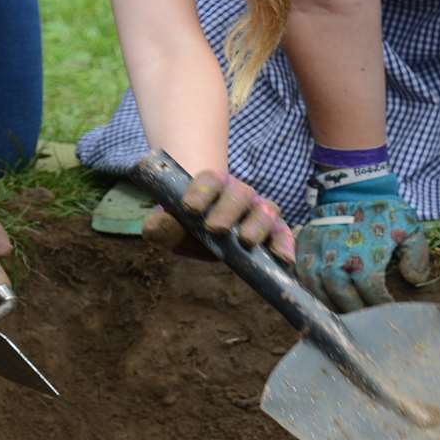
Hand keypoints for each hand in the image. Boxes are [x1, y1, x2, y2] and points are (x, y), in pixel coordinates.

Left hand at [141, 171, 295, 264]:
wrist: (206, 232)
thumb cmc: (188, 226)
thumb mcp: (170, 227)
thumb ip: (161, 226)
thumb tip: (155, 226)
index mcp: (212, 186)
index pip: (209, 179)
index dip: (200, 191)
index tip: (189, 208)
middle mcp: (238, 194)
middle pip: (239, 193)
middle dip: (227, 210)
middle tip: (214, 228)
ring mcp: (259, 210)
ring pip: (265, 210)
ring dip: (257, 225)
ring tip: (245, 241)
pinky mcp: (275, 231)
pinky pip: (283, 233)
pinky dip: (285, 244)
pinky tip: (283, 259)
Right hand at [295, 172, 429, 312]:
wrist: (352, 186)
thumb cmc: (382, 210)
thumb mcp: (410, 229)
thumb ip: (417, 258)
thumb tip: (413, 281)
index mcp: (364, 262)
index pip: (373, 298)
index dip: (383, 307)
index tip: (390, 311)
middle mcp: (337, 264)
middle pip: (346, 303)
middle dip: (359, 313)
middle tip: (369, 317)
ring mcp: (317, 258)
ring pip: (322, 296)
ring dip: (335, 307)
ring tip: (347, 312)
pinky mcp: (303, 250)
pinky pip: (304, 279)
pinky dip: (314, 292)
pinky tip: (325, 297)